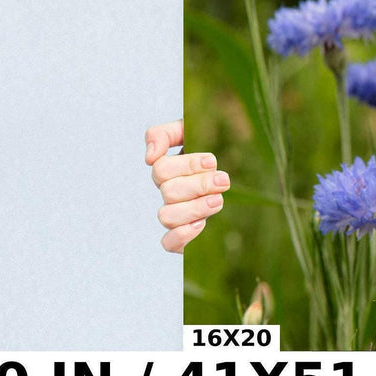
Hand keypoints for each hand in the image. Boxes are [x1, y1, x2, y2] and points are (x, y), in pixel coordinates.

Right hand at [145, 119, 229, 253]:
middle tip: (222, 180)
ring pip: (167, 216)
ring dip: (195, 208)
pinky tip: (201, 224)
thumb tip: (149, 157)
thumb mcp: (188, 131)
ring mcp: (173, 215)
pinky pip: (168, 243)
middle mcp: (166, 193)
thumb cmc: (204, 151)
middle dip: (199, 185)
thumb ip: (165, 134)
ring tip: (218, 199)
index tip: (211, 161)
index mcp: (166, 170)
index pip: (161, 169)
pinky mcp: (181, 236)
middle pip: (168, 192)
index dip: (187, 165)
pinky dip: (182, 235)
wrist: (226, 177)